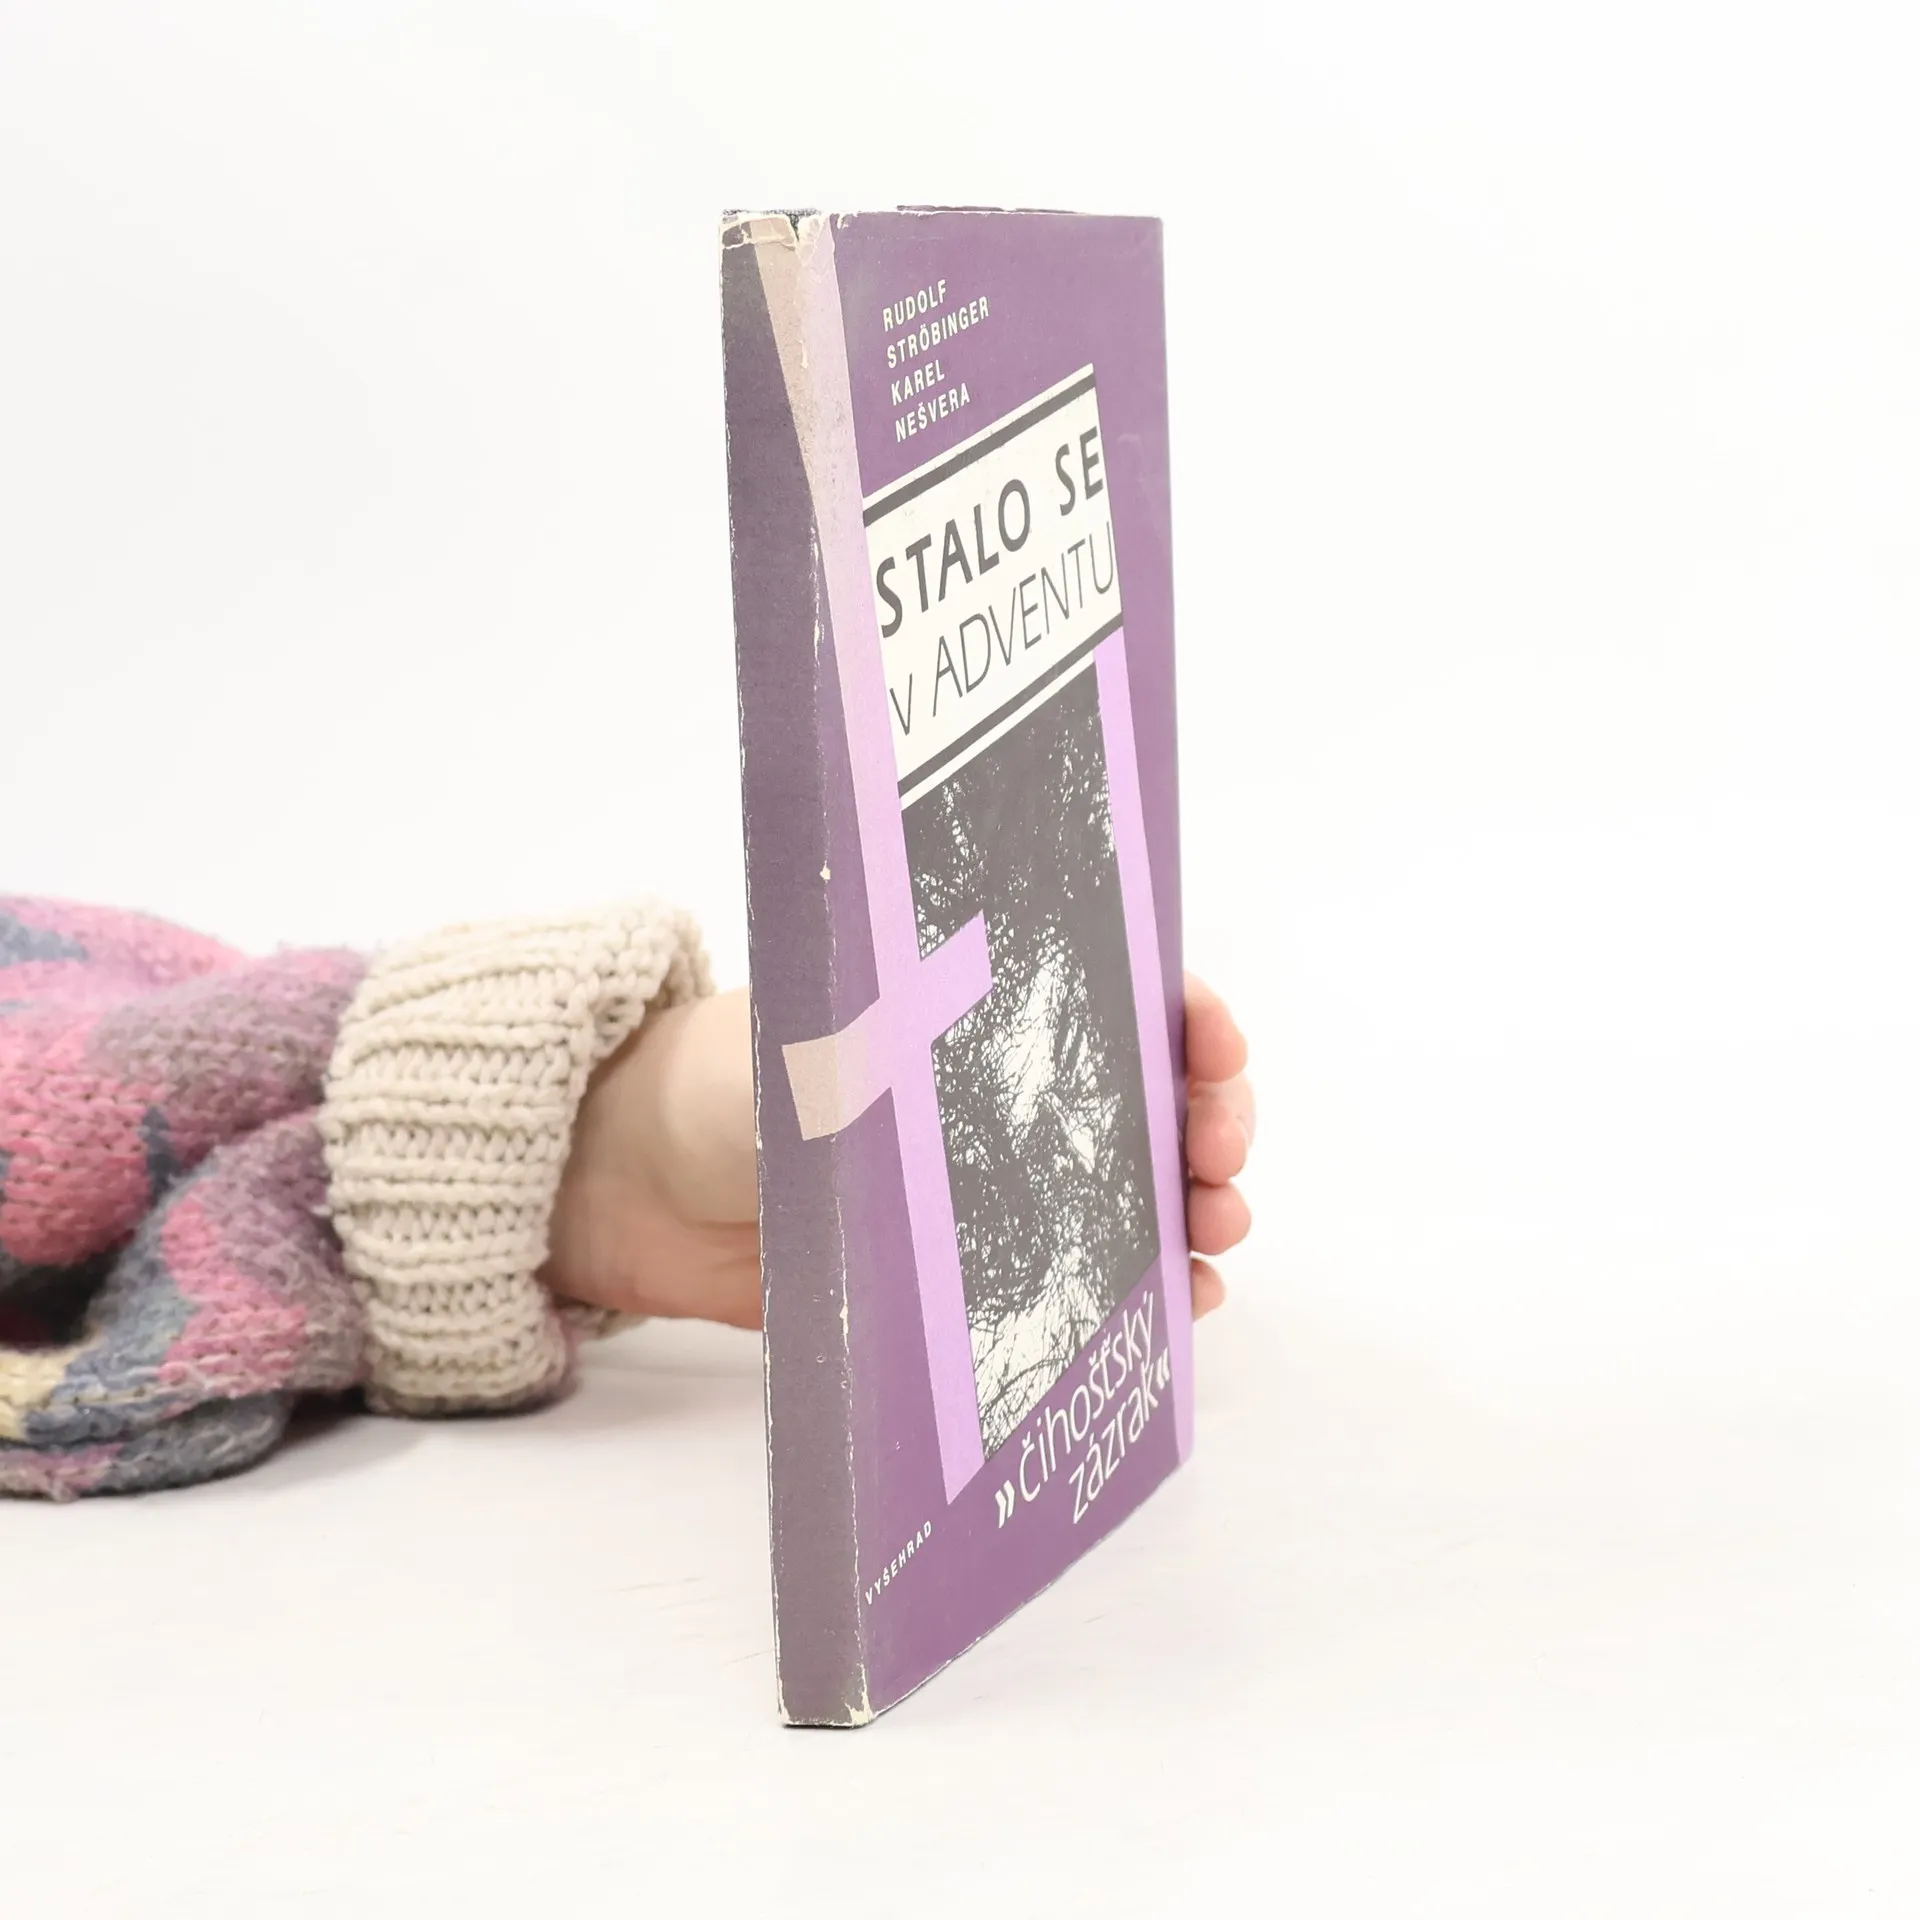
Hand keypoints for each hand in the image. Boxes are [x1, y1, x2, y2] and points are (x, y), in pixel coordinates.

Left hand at [544, 975, 1253, 1328]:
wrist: (632, 1185)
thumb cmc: (715, 1083)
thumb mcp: (795, 1052)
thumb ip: (868, 1065)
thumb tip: (935, 1090)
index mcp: (974, 1011)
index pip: (1114, 993)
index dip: (1183, 1012)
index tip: (1212, 1041)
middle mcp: (1001, 1095)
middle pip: (1148, 1097)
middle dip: (1208, 1118)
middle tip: (1218, 1157)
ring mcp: (994, 1187)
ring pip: (1133, 1191)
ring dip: (1194, 1206)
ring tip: (1218, 1232)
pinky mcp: (969, 1275)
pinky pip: (1080, 1281)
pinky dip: (1143, 1291)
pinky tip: (1181, 1305)